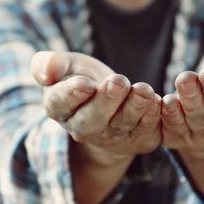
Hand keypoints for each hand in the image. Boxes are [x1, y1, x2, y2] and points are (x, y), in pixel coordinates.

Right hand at [31, 51, 162, 165]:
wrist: (108, 102)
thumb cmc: (82, 79)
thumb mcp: (65, 66)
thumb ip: (48, 64)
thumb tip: (46, 72)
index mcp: (60, 108)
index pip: (60, 103)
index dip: (71, 94)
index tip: (84, 84)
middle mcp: (83, 128)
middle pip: (92, 120)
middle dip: (106, 102)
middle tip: (118, 82)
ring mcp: (111, 137)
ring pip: (121, 125)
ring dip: (134, 108)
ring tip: (143, 89)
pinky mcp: (137, 139)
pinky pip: (145, 130)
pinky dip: (152, 117)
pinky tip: (157, 101)